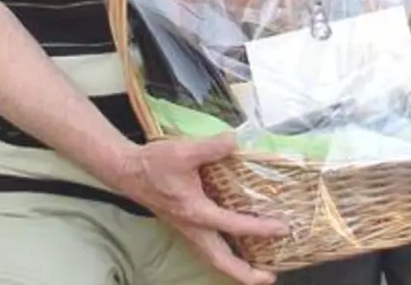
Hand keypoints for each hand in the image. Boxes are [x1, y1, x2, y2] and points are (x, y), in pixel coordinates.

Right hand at [114, 134, 289, 284]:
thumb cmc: (153, 163)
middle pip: (221, 261)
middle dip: (245, 274)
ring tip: (257, 272)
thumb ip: (211, 146)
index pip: (233, 225)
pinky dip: (224, 255)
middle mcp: (192, 228)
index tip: (282, 230)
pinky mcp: (185, 226)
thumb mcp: (183, 151)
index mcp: (195, 212)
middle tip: (269, 277)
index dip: (260, 229)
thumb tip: (234, 140)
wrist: (127, 171)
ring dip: (235, 268)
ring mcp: (187, 230)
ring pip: (213, 258)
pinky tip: (236, 249)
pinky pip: (208, 248)